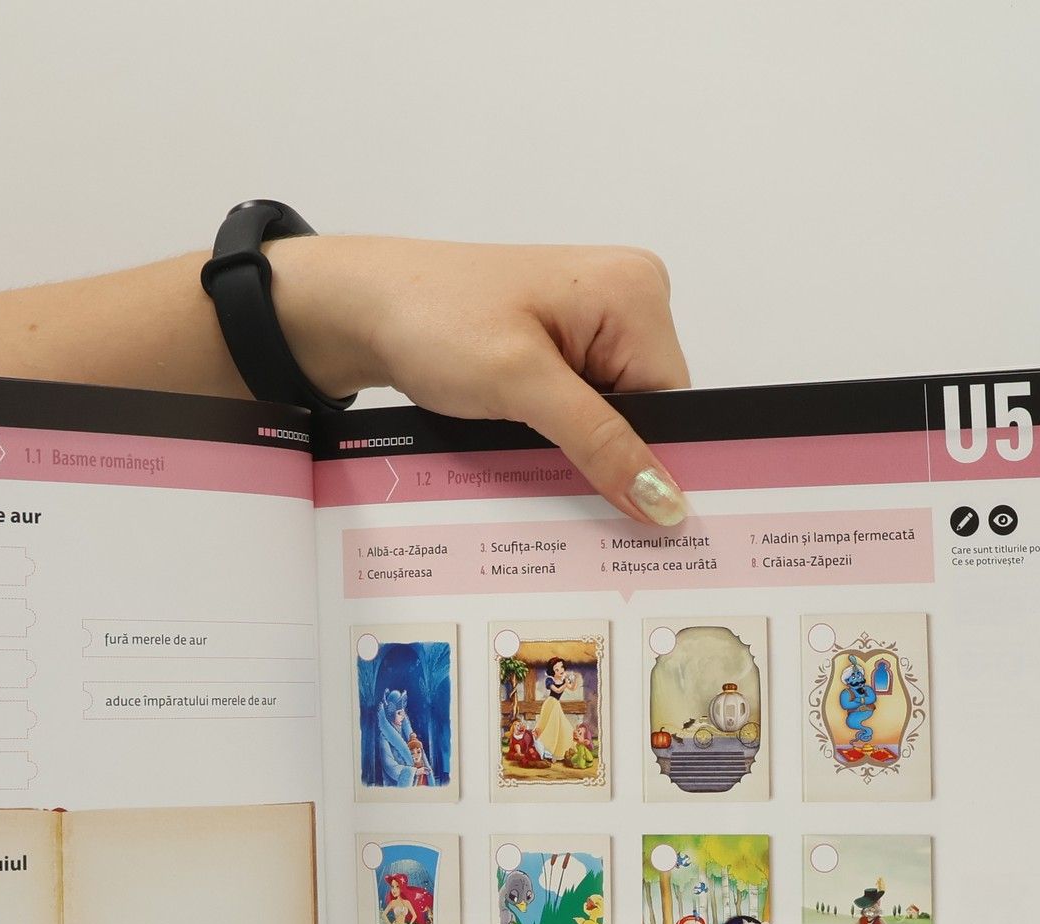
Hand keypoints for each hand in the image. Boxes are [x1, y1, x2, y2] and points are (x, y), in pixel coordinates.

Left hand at [271, 236, 691, 525]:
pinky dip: (558, 434)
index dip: (652, 459)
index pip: (674, 403)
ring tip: (532, 456)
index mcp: (636, 291)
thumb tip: (664, 499)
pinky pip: (583, 405)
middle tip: (566, 489)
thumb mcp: (522, 385)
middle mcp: (627, 297)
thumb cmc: (434, 320)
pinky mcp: (563, 343)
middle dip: (609, 455)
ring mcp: (594, 320)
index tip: (633, 516)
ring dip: (579, 448)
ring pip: (613, 416)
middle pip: (647, 411)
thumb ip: (599, 441)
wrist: (365, 307)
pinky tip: (527, 442)